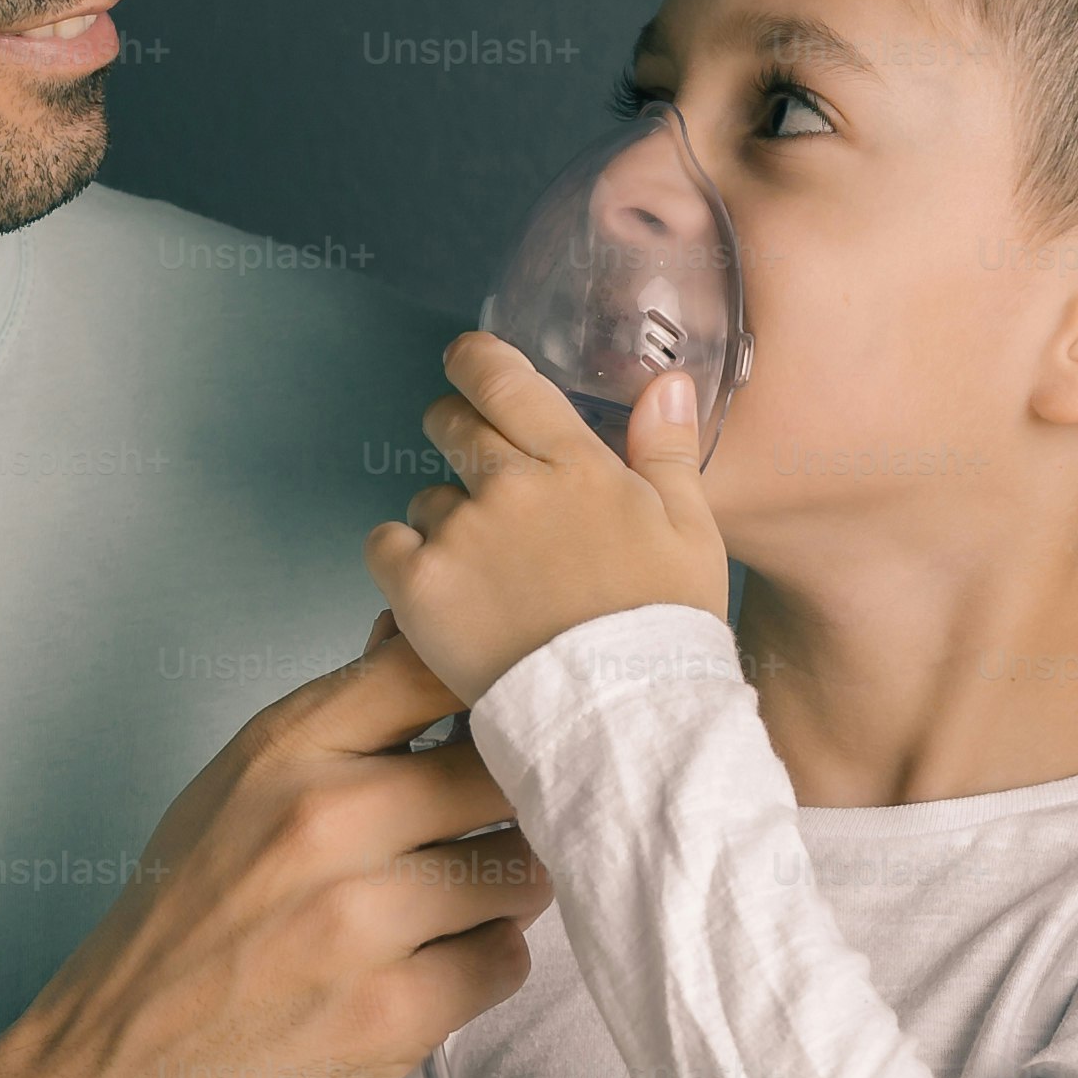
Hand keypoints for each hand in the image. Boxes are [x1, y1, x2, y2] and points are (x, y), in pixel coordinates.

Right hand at [0, 625, 550, 1077]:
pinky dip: (480, 970)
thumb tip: (411, 629)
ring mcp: (359, 918)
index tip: (495, 716)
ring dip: (501, 895)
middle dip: (509, 805)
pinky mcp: (389, 1014)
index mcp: (281, 750)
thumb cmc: (178, 931)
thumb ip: (332, 723)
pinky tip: (427, 977)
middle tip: (480, 837)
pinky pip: (503, 961)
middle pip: (502, 770)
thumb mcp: (231, 794)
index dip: (485, 686)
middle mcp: (321, 819)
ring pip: (520, 870)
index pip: (433, 665)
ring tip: (449, 914)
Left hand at [363, 332, 727, 705]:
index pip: (503, 379)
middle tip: (477, 478)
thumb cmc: (664, 629)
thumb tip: (668, 381)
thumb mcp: (692, 532)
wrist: (620, 716)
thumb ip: (668, 450)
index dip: (473, 361)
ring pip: (426, 498)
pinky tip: (439, 592)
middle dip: (456, 435)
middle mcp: (510, 486)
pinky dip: (403, 562)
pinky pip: (385, 545)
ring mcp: (460, 536)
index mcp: (576, 464)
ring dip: (444, 520)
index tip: (465, 362)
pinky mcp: (420, 588)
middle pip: (451, 423)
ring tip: (484, 573)